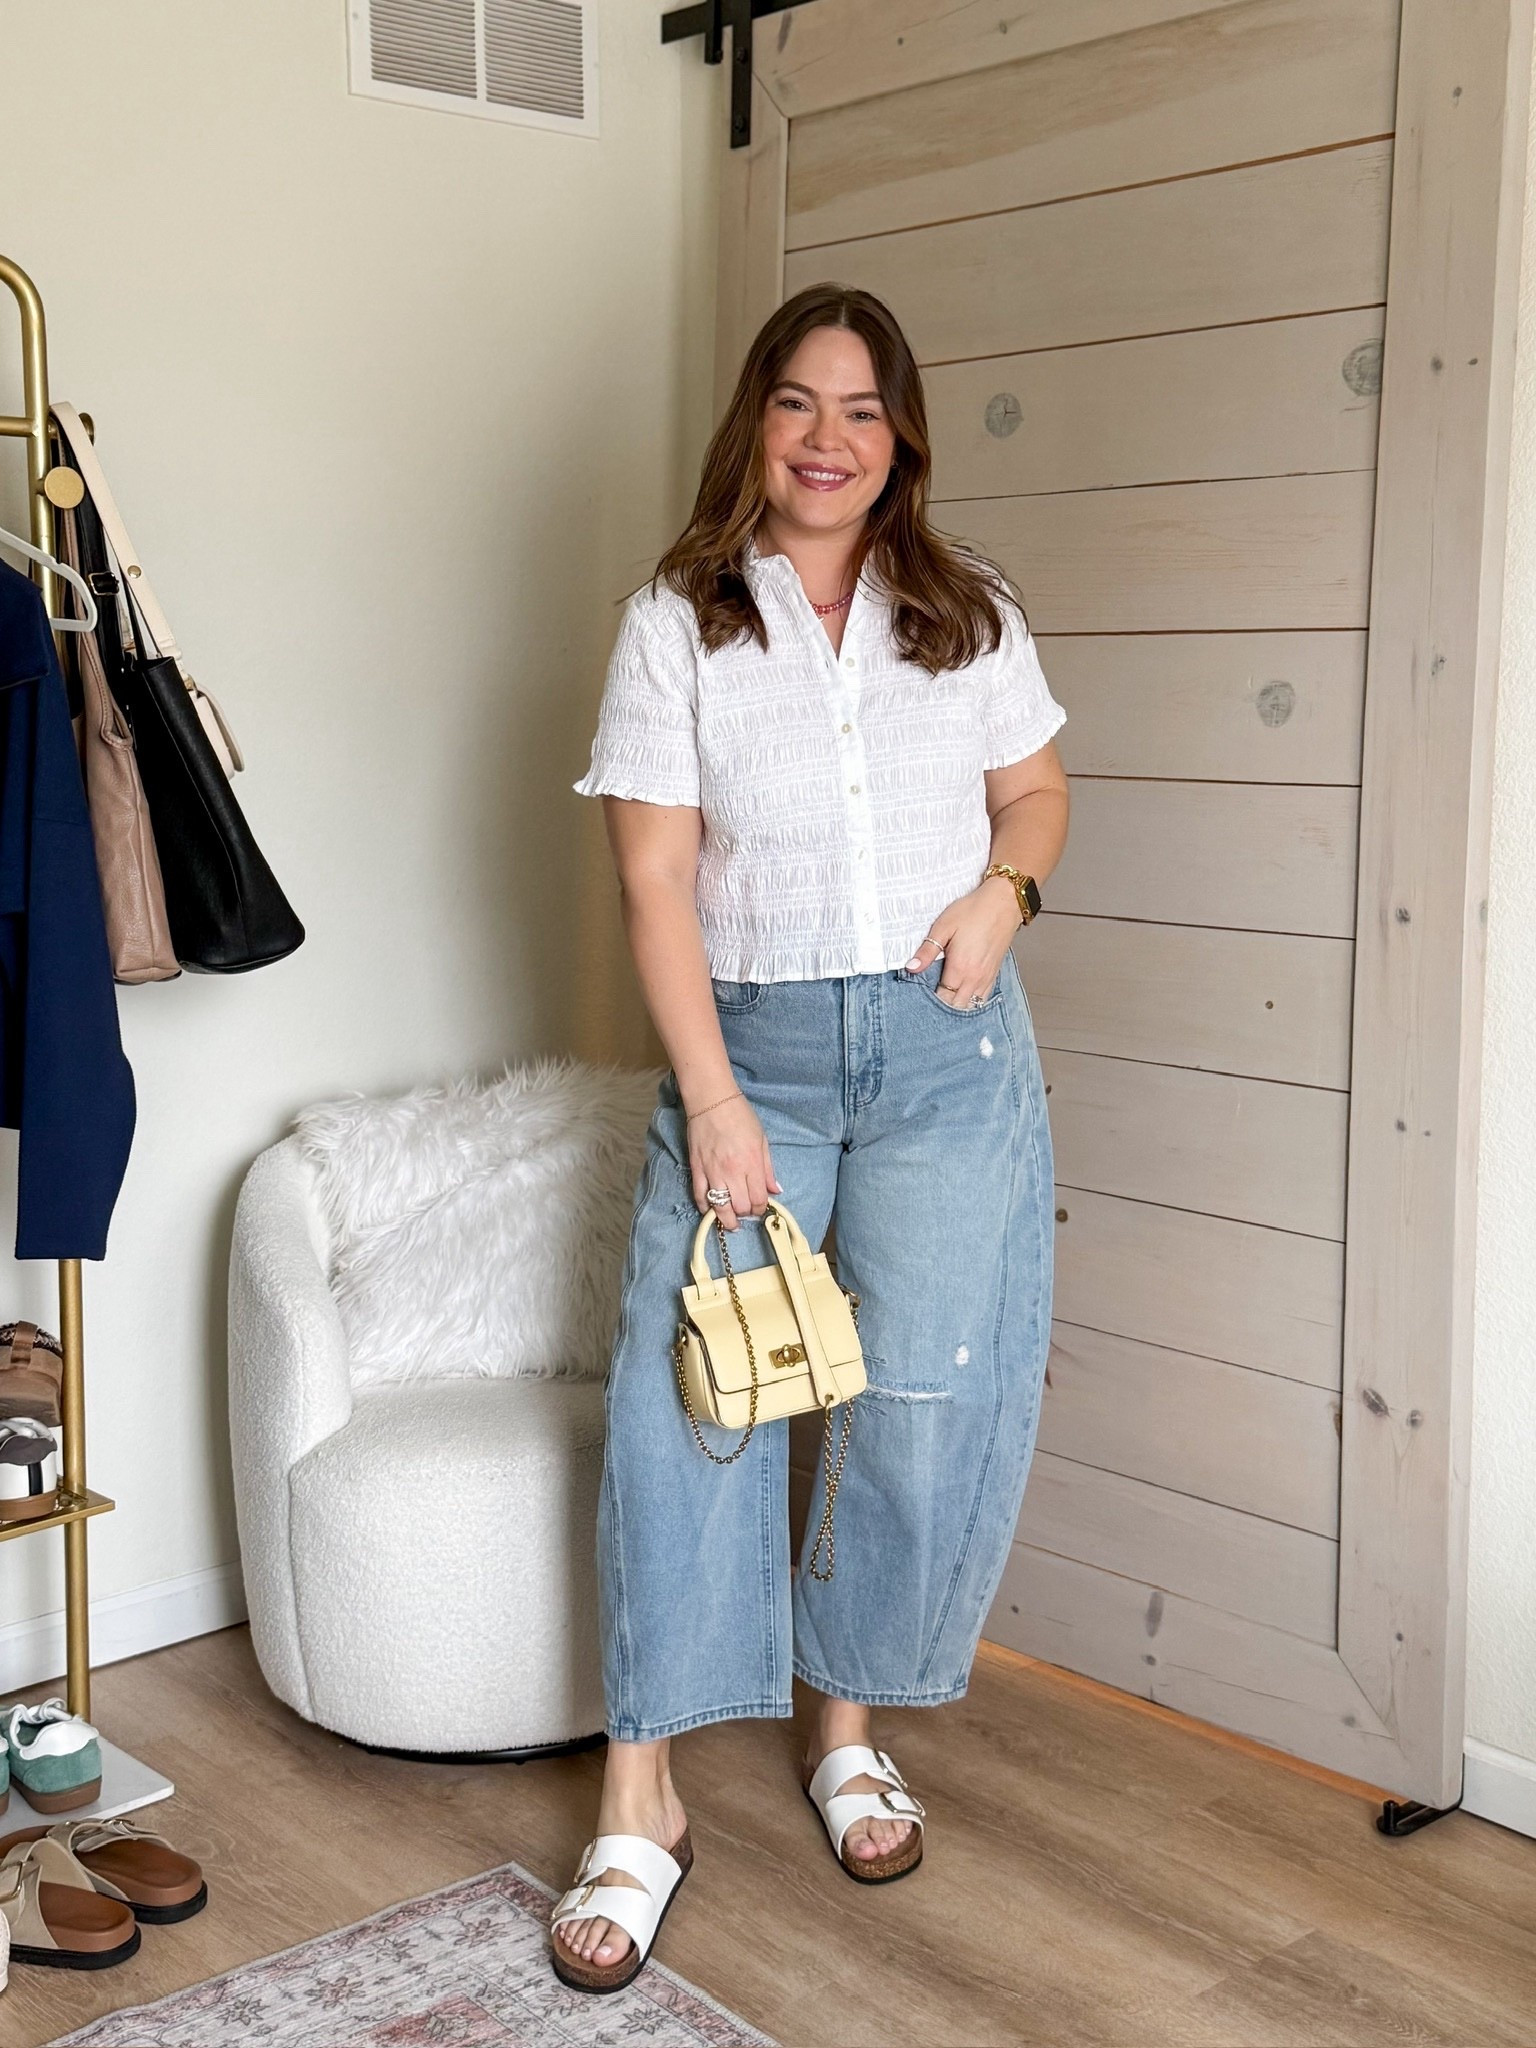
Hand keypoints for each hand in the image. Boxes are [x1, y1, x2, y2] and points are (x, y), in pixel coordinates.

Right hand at [687, 1093, 781, 1228]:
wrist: (712, 1100)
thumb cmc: (740, 1116)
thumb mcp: (762, 1140)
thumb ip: (768, 1168)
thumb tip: (775, 1190)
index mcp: (752, 1163)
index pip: (758, 1199)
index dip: (760, 1208)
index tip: (760, 1207)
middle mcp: (733, 1171)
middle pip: (740, 1207)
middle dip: (745, 1213)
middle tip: (746, 1210)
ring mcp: (713, 1171)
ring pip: (719, 1207)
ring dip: (727, 1219)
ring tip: (731, 1221)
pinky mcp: (696, 1168)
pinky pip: (699, 1196)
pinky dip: (705, 1207)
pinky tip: (711, 1210)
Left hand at [905, 881, 1019, 1007]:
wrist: (1004, 903)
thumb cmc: (973, 911)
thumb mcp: (944, 926)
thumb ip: (927, 950)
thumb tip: (911, 967)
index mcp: (960, 968)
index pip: (942, 997)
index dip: (930, 1000)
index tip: (920, 997)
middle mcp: (975, 977)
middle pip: (957, 1006)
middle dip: (943, 1007)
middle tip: (929, 1002)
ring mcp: (987, 977)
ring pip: (971, 1006)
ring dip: (958, 1006)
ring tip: (945, 1001)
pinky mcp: (994, 973)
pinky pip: (983, 998)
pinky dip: (972, 1002)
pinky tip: (963, 998)